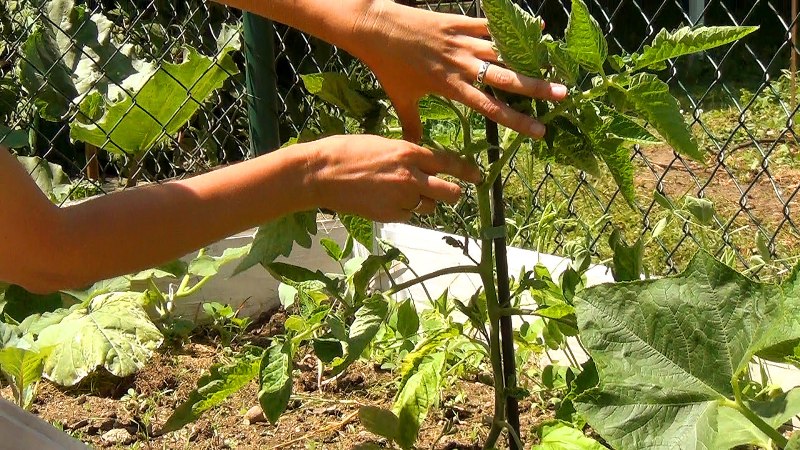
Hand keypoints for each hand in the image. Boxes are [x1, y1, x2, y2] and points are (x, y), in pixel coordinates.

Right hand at [304, 135, 480, 221]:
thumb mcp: (384, 144)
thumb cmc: (347, 151)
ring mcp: (402, 198)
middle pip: (449, 192)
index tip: (477, 176)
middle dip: (452, 192)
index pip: (449, 162)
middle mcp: (411, 176)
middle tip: (447, 192)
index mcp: (409, 152)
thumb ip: (407, 155)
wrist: (321, 173)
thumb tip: (422, 163)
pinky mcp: (390, 215)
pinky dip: (404, 211)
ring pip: (430, 206)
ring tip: (403, 194)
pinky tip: (386, 201)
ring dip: (424, 202)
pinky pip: (409, 215)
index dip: (467, 170)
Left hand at [349, 0, 567, 142]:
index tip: (539, 130)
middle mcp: (461, 64)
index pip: (490, 108)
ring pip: (502, 50)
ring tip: (554, 64)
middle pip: (505, 78)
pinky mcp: (458, 20)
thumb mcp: (401, 99)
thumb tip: (416, 150)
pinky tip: (537, 26)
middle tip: (563, 95)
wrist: (375, 28)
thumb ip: (412, 125)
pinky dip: (512, 27)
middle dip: (536, 87)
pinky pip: (490, 24)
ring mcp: (461, 40)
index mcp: (450, 86)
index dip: (517, 121)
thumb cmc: (387, 67)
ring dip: (528, 58)